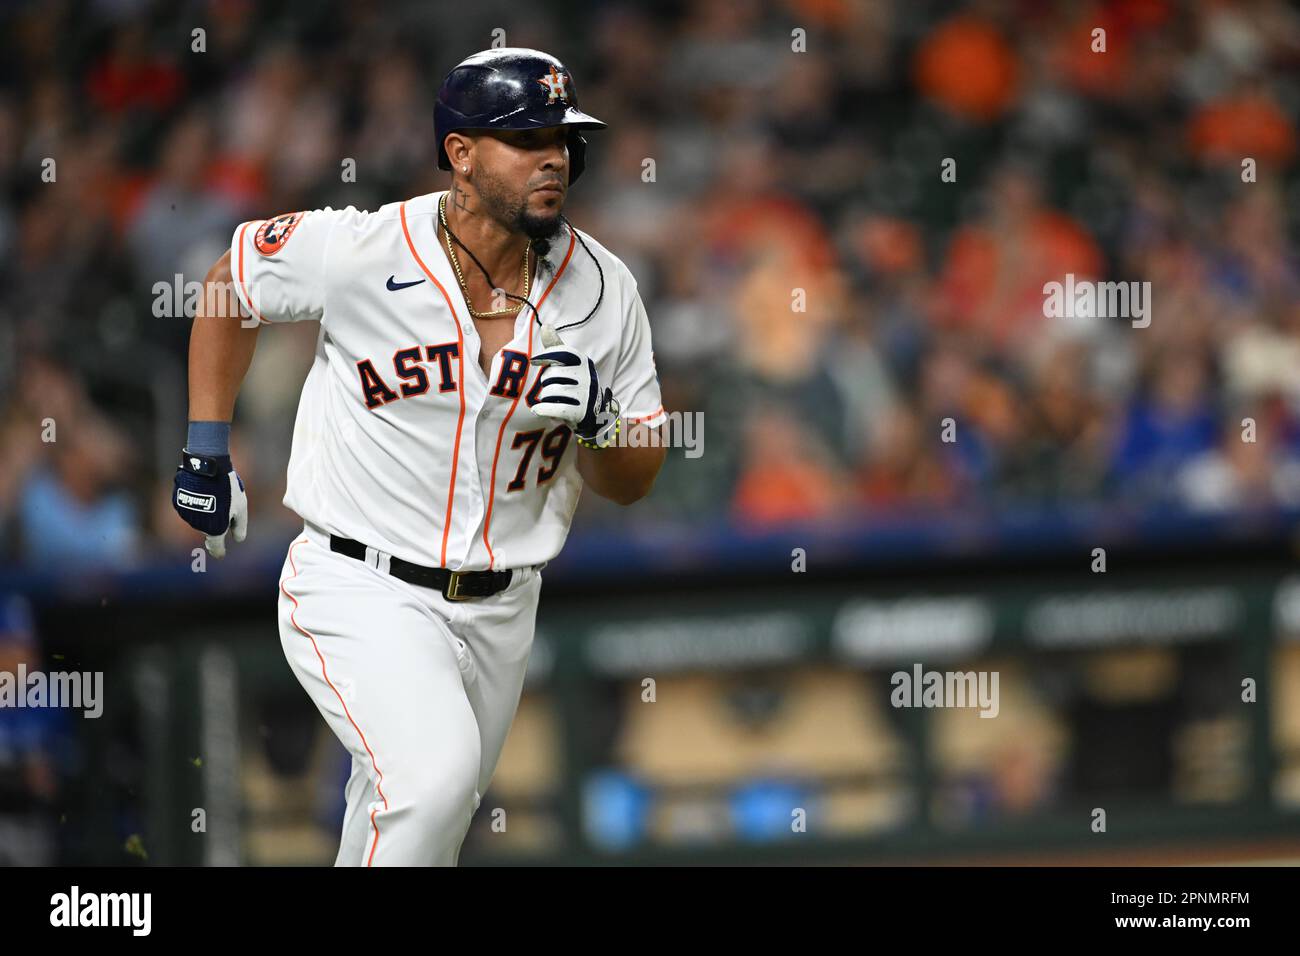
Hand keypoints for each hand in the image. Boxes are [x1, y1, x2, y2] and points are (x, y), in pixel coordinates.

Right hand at [172, 451, 247, 557]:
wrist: (207, 467)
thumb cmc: (228, 488)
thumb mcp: (241, 508)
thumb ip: (240, 526)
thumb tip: (239, 539)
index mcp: (214, 529)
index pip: (216, 546)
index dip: (219, 550)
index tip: (220, 554)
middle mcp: (197, 525)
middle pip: (208, 528)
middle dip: (216, 520)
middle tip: (224, 501)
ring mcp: (186, 514)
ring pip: (198, 517)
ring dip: (206, 510)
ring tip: (214, 492)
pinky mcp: (178, 502)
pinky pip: (189, 506)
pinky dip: (196, 501)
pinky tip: (202, 489)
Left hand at [529, 323, 619, 444]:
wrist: (594, 411)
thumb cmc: (575, 383)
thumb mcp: (569, 363)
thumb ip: (556, 346)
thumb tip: (546, 325)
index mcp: (582, 361)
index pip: (560, 353)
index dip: (545, 357)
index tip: (535, 362)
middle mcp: (586, 375)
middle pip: (551, 375)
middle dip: (545, 383)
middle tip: (552, 387)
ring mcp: (584, 393)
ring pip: (550, 392)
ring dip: (545, 397)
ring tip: (552, 399)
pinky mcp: (580, 411)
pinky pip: (554, 408)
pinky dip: (543, 409)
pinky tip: (538, 410)